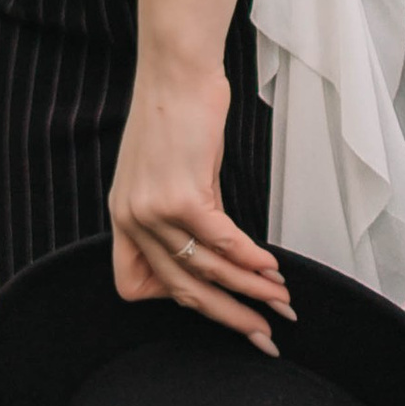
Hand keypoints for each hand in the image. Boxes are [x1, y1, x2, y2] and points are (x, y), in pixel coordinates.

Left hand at [109, 60, 294, 351]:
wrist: (175, 70)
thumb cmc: (177, 115)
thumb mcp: (168, 174)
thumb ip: (185, 217)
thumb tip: (219, 253)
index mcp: (122, 217)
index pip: (134, 285)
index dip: (173, 300)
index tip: (210, 303)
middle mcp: (132, 219)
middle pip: (181, 290)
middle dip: (228, 317)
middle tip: (262, 335)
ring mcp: (153, 210)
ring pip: (208, 271)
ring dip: (251, 291)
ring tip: (281, 302)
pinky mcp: (181, 196)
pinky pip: (222, 243)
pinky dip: (251, 260)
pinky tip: (273, 269)